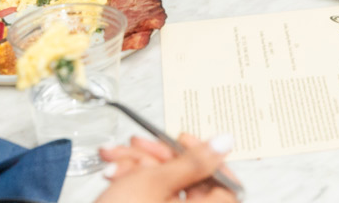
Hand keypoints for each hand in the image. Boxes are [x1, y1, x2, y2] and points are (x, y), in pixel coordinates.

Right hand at [97, 134, 236, 201]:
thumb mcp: (154, 183)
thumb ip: (192, 161)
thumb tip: (223, 143)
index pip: (225, 185)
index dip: (206, 158)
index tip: (183, 141)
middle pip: (189, 182)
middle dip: (158, 158)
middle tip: (140, 145)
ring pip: (164, 188)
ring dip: (138, 167)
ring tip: (114, 160)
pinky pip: (151, 199)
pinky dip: (133, 183)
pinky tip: (114, 174)